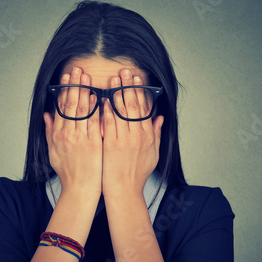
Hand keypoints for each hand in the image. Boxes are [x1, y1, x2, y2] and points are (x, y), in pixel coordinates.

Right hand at [44, 67, 101, 197]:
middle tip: (77, 70)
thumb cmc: (68, 172)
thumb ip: (50, 132)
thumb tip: (47, 115)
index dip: (64, 90)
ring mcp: (81, 139)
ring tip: (86, 77)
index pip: (61, 107)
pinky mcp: (94, 144)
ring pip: (82, 111)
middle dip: (74, 85)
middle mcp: (68, 135)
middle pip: (70, 105)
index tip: (67, 77)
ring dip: (84, 92)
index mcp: (58, 135)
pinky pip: (94, 122)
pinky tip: (97, 97)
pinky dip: (95, 109)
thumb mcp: (53, 152)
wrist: (80, 189)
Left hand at [101, 68, 163, 196]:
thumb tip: (159, 117)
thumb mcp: (153, 154)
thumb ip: (156, 134)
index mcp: (148, 136)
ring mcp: (123, 139)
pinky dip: (105, 110)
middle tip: (125, 72)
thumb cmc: (137, 174)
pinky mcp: (110, 144)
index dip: (141, 91)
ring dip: (117, 93)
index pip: (144, 108)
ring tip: (114, 79)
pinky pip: (107, 123)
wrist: (124, 190)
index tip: (137, 79)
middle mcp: (137, 136)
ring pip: (120, 111)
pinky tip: (101, 99)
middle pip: (133, 105)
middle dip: (129, 86)